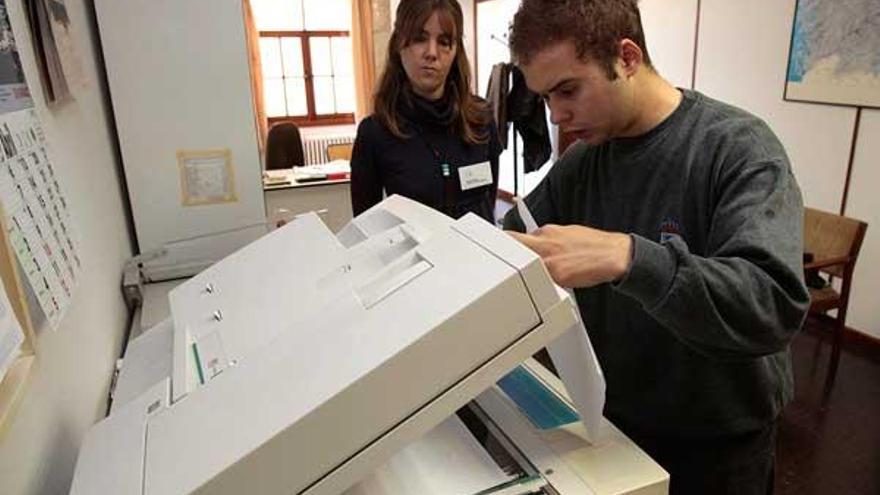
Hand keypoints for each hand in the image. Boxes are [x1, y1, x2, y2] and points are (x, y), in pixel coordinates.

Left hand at [506, 224, 632, 287]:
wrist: (612, 255)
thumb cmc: (591, 244)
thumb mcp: (566, 232)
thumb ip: (547, 236)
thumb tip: (534, 239)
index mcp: (546, 232)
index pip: (516, 235)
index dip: (502, 241)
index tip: (493, 244)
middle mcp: (545, 244)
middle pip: (512, 246)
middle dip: (503, 251)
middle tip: (494, 256)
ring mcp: (549, 262)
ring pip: (525, 266)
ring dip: (523, 270)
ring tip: (528, 275)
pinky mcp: (557, 277)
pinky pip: (541, 282)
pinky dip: (541, 284)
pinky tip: (548, 284)